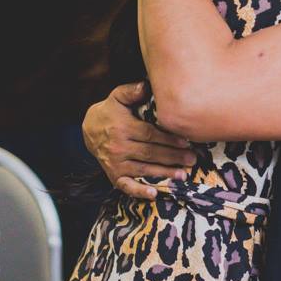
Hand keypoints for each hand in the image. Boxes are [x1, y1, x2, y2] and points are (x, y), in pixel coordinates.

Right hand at [82, 82, 195, 199]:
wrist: (89, 129)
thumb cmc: (110, 111)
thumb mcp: (117, 97)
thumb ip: (132, 91)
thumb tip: (146, 85)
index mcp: (123, 127)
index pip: (150, 135)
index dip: (169, 139)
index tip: (186, 142)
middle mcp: (119, 146)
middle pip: (150, 153)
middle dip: (173, 157)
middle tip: (192, 159)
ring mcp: (116, 163)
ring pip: (143, 169)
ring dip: (164, 173)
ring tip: (183, 175)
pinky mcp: (113, 175)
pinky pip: (127, 185)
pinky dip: (139, 191)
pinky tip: (153, 194)